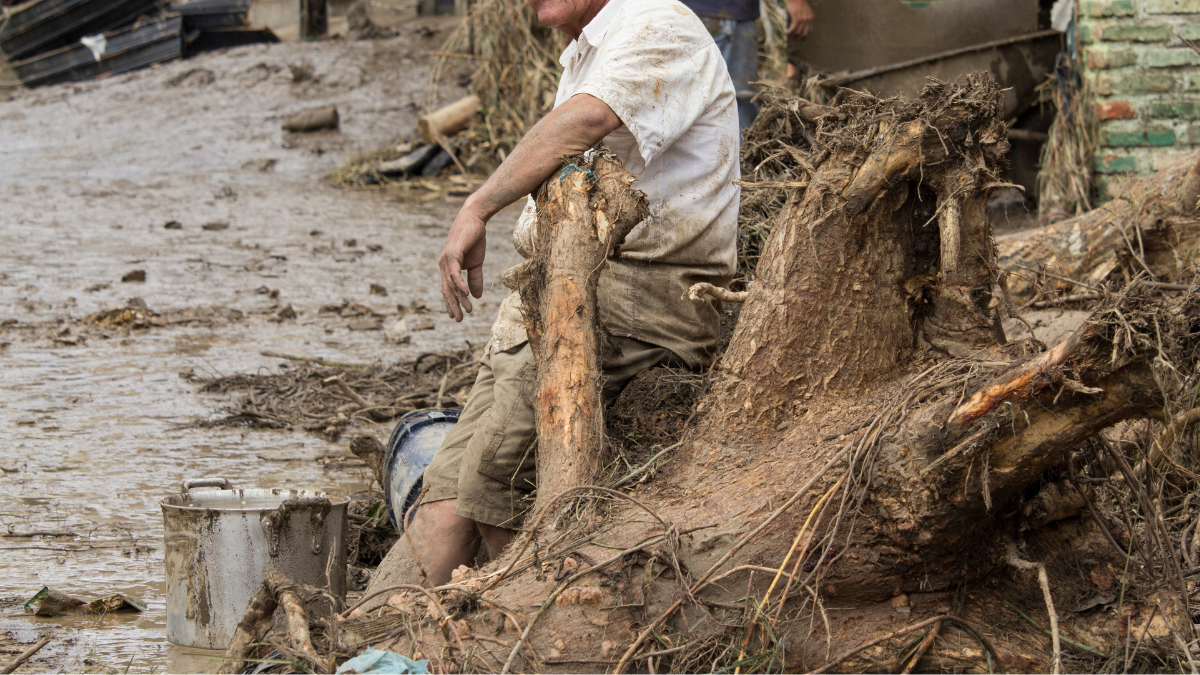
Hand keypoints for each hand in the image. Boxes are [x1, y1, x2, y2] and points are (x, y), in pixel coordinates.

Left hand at [439, 203, 486, 320]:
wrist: (474, 218)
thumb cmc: (474, 238)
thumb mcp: (476, 263)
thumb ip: (475, 279)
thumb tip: (476, 296)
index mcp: (448, 267)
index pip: (447, 289)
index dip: (451, 303)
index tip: (457, 316)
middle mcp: (444, 265)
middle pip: (446, 290)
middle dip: (452, 305)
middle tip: (458, 320)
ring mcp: (446, 259)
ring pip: (451, 284)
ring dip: (459, 298)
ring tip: (467, 310)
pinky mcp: (452, 254)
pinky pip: (454, 273)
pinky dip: (459, 284)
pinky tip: (466, 294)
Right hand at [785, 0, 813, 37]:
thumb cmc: (799, 3)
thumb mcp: (806, 11)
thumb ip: (806, 18)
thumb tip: (802, 27)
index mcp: (811, 19)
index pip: (809, 32)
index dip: (804, 38)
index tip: (799, 40)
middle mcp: (808, 20)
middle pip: (803, 34)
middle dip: (797, 38)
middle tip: (792, 39)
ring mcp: (802, 19)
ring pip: (797, 32)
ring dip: (791, 36)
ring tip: (788, 35)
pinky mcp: (796, 18)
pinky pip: (792, 28)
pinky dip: (788, 32)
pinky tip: (785, 32)